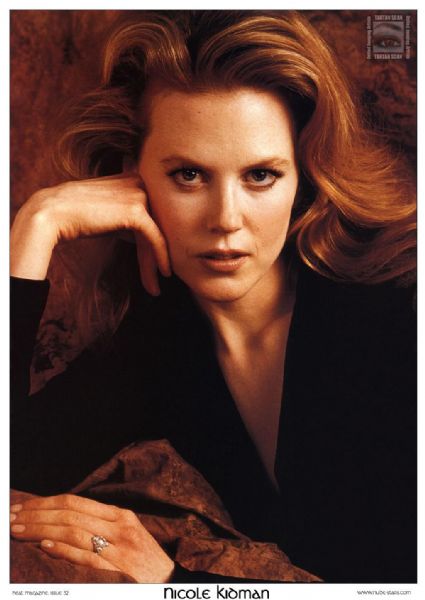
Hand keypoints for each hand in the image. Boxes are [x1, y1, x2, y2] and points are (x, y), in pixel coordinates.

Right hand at [10, 173, 170, 295]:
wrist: (52, 213)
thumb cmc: (78, 216)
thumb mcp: (110, 213)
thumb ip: (130, 218)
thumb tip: (148, 237)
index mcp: (135, 177)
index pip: (154, 214)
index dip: (155, 241)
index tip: (156, 265)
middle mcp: (140, 182)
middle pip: (158, 225)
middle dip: (156, 255)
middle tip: (158, 279)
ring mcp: (139, 194)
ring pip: (157, 234)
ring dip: (154, 263)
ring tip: (154, 286)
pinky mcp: (136, 210)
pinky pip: (155, 238)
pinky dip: (161, 257)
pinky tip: (163, 273)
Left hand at [10, 494, 174, 582]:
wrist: (170, 583)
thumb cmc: (144, 560)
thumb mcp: (126, 534)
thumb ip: (99, 525)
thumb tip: (61, 521)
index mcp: (120, 516)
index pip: (75, 503)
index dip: (45, 503)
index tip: (23, 506)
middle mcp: (119, 528)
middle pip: (70, 515)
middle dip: (37, 515)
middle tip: (12, 517)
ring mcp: (119, 549)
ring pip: (74, 532)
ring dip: (41, 529)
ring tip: (18, 530)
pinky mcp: (118, 571)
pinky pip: (86, 557)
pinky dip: (64, 549)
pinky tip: (45, 545)